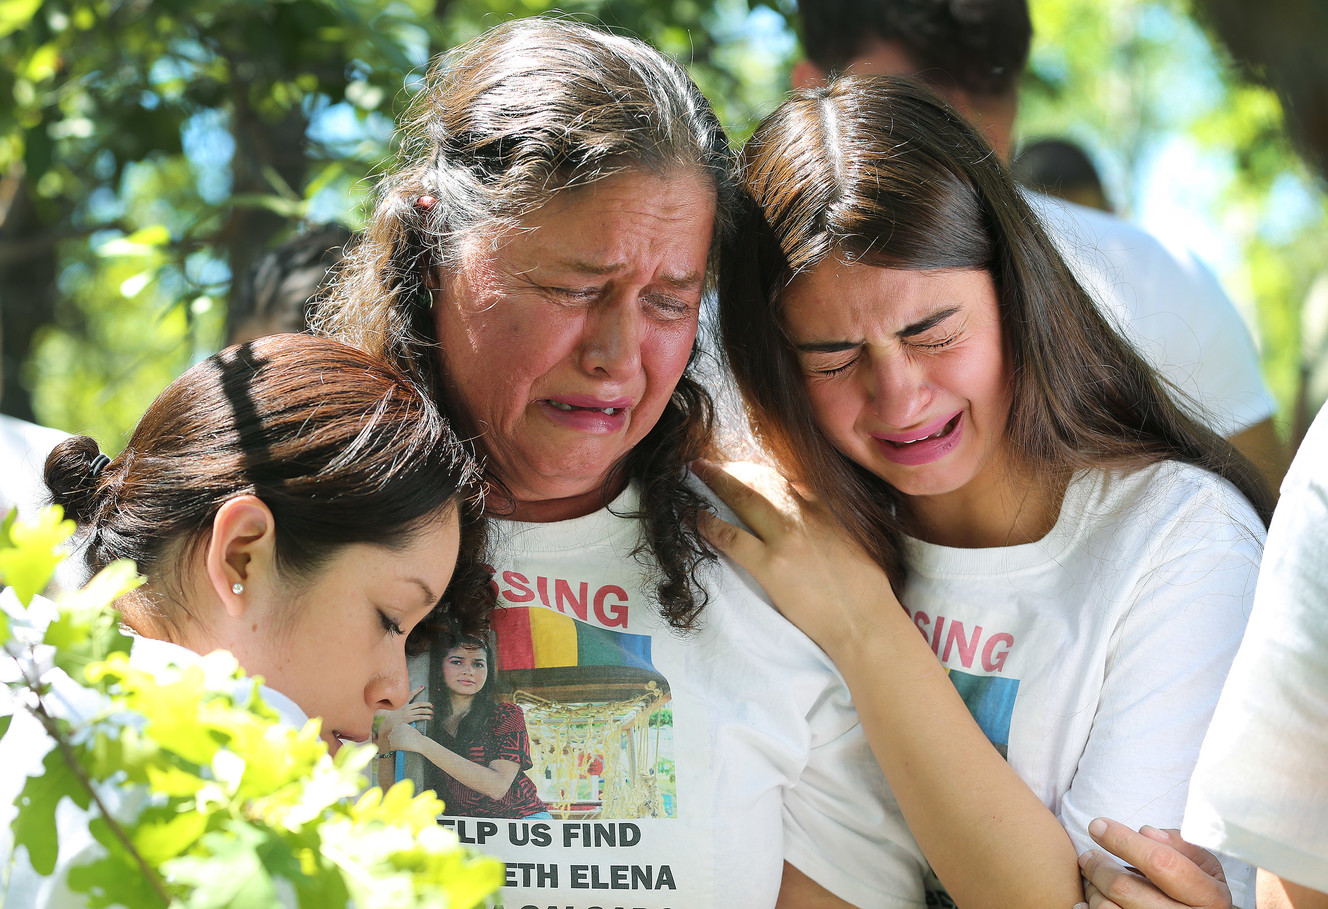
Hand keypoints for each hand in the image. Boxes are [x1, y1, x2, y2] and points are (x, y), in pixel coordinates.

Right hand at [375, 685, 431, 750]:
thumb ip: (404, 706)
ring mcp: (407, 713)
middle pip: (419, 703)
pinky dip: (425, 717)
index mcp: (403, 703)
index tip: (422, 686)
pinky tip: (429, 717)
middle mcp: (406, 707)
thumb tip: (410, 706)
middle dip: (426, 704)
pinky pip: (419, 717)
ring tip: (432, 712)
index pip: (411, 694)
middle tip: (432, 705)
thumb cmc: (393, 717)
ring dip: (427, 711)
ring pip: (420, 710)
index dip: (417, 690)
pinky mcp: (409, 718)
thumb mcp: (397, 709)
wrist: (388, 724)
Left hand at [693, 458, 903, 656]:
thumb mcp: (857, 541)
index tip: (745, 469)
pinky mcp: (771, 565)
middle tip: (710, 463)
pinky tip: (695, 517)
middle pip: (762, 480)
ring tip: (697, 471)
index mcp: (828, 510)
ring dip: (717, 481)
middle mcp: (806, 516)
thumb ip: (833, 521)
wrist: (864, 622)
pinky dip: (710, 524)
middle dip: (734, 467)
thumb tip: (813, 510)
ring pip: (744, 498)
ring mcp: (786, 539)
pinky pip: (731, 537)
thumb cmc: (866, 591)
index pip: (789, 480)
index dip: (762, 472)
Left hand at [1079, 818, 1229, 908]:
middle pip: (1125, 888)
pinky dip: (1090, 908)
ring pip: (1109, 908)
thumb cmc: (1201, 891)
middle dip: (1099, 866)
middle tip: (1089, 856)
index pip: (1159, 862)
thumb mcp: (1204, 866)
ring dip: (1094, 889)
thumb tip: (1146, 833)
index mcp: (1209, 897)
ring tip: (1096, 879)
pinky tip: (1091, 900)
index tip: (1098, 826)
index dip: (1123, 840)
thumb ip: (1179, 845)